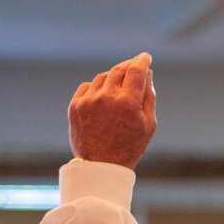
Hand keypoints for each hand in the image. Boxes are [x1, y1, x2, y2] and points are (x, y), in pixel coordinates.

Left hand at [68, 52, 155, 168]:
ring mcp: (88, 101)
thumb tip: (147, 75)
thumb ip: (149, 97)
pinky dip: (98, 87)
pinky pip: (88, 86)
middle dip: (129, 66)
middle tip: (134, 68)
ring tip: (120, 87)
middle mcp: (106, 97)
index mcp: (127, 102)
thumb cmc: (129, 147)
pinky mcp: (75, 106)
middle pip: (119, 70)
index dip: (142, 60)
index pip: (136, 70)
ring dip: (113, 77)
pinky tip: (104, 96)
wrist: (100, 166)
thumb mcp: (148, 125)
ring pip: (103, 77)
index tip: (145, 57)